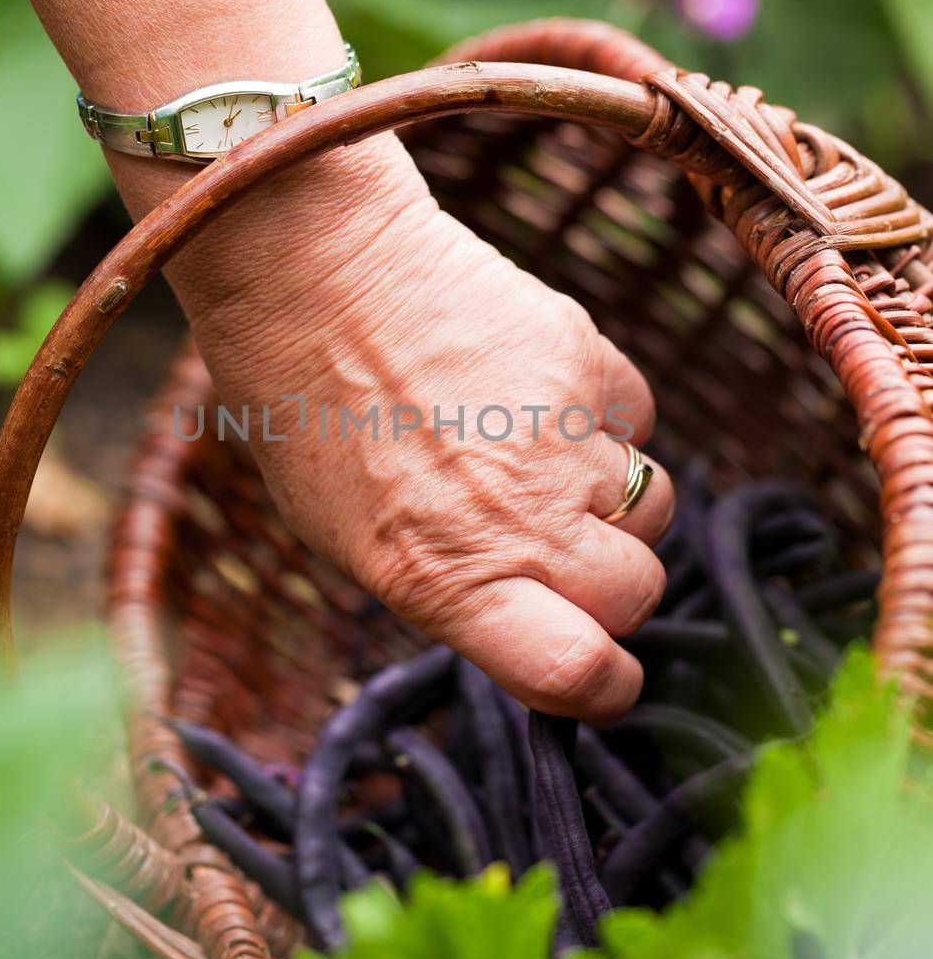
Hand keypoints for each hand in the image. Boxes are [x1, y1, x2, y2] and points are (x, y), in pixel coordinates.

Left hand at [181, 132, 674, 723]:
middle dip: (615, 590)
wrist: (311, 270)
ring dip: (614, 502)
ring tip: (538, 461)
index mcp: (444, 578)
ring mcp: (561, 438)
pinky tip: (539, 398)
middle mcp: (516, 518)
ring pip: (654, 507)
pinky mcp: (585, 357)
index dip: (605, 688)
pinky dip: (605, 421)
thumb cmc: (304, 411)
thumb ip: (445, 587)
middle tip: (565, 554)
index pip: (575, 672)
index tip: (605, 676)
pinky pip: (637, 419)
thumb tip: (525, 613)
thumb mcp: (346, 536)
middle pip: (638, 594)